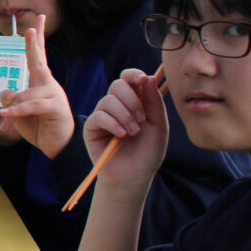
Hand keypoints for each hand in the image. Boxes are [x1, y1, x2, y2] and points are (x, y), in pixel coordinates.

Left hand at [0, 18, 75, 158]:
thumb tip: (7, 92)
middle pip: (39, 61)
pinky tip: (6, 116)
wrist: (57, 145)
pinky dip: (17, 111)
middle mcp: (48, 84)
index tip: (38, 20)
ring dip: (12, 105)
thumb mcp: (18, 111)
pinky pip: (31, 105)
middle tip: (29, 28)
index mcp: (39, 82)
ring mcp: (53, 94)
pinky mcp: (55, 107)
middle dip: (33, 44)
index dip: (37, 39)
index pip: (38, 56)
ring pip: (26, 92)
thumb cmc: (38, 124)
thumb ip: (11, 100)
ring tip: (3, 115)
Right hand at [84, 67, 172, 190]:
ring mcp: (103, 115)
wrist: (133, 176)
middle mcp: (117, 105)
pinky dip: (113, 124)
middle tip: (141, 120)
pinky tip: (120, 136)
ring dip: (124, 116)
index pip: (129, 78)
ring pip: (109, 100)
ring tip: (132, 133)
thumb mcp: (159, 126)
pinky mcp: (91, 126)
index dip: (134, 75)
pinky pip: (99, 115)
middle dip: (132, 101)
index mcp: (134, 102)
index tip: (142, 80)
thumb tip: (148, 77)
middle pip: (118, 85)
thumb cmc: (147, 153)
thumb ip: (154, 102)